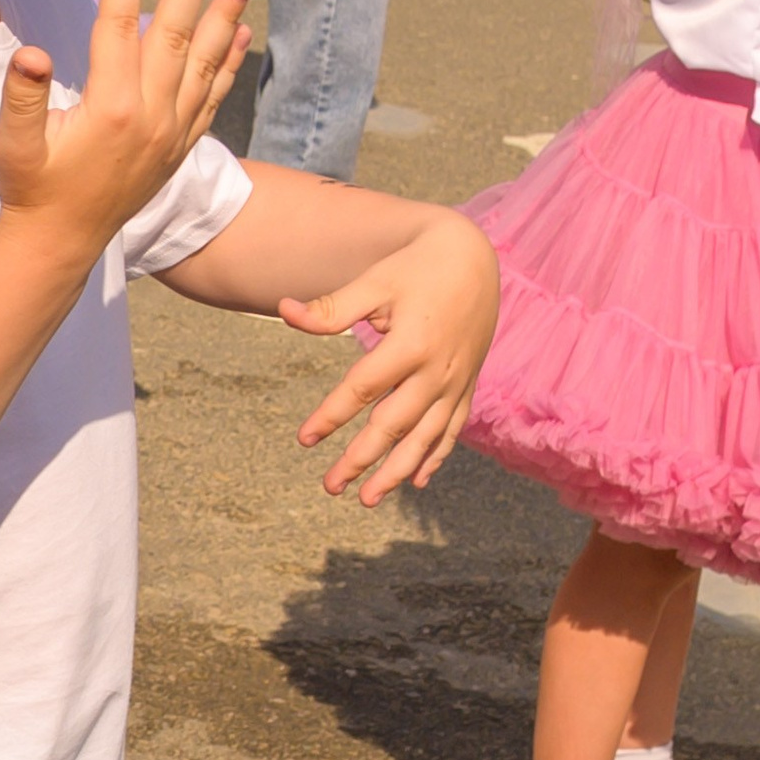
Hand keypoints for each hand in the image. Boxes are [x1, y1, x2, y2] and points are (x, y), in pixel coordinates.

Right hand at [0, 0, 252, 253]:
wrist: (61, 241)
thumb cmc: (31, 188)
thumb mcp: (14, 143)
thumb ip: (24, 96)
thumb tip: (31, 54)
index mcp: (111, 107)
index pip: (119, 26)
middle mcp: (151, 116)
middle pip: (174, 34)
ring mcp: (171, 132)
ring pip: (204, 62)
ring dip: (225, 16)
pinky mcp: (179, 146)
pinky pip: (212, 97)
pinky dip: (229, 64)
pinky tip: (240, 34)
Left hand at [281, 212, 500, 502]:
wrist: (475, 259)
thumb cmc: (417, 267)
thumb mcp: (375, 281)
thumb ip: (332, 307)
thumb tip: (284, 312)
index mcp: (411, 345)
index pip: (363, 389)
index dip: (331, 416)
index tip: (304, 439)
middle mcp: (436, 371)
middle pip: (394, 425)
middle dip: (361, 460)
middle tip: (330, 487)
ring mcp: (455, 382)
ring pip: (425, 438)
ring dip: (396, 471)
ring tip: (368, 499)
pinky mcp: (467, 385)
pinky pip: (451, 430)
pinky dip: (434, 457)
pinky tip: (416, 481)